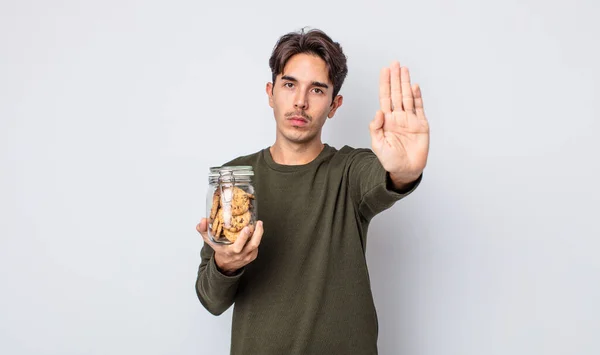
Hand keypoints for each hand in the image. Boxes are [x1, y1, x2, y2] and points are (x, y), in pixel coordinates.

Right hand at [196, 218, 263, 275]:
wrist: (226, 266)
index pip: (238, 247)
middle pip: (252, 245)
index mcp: (230, 252)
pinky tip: (257, 230)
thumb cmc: (219, 251)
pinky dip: (257, 237)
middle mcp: (240, 255)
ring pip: (256, 245)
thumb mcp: (210, 241)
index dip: (243, 238)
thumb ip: (204, 231)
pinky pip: (257, 246)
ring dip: (259, 233)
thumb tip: (203, 220)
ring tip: (259, 224)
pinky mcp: (252, 256)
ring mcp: (247, 256)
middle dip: (257, 233)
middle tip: (258, 223)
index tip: (246, 228)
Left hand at [369, 61, 429, 182]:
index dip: (385, 84)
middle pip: (396, 93)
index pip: (385, 97)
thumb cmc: (390, 160)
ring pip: (407, 97)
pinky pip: (419, 108)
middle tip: (395, 63)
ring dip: (405, 83)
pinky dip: (417, 97)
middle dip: (395, 78)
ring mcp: (410, 120)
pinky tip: (414, 86)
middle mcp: (398, 117)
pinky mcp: (421, 125)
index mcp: (387, 120)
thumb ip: (376, 128)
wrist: (405, 170)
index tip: (384, 70)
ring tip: (404, 69)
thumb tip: (379, 111)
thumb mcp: (377, 145)